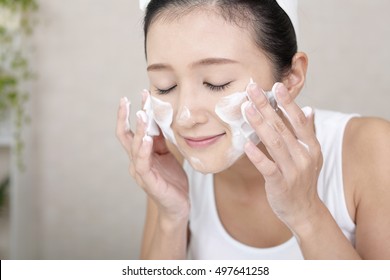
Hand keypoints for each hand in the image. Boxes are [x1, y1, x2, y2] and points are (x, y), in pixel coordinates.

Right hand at [116, 93, 188, 220]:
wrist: (178, 205)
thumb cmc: (172, 180)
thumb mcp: (167, 155)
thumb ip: (160, 140)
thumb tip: (160, 119)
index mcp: (141, 154)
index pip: (132, 130)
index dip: (134, 113)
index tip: (140, 94)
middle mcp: (136, 161)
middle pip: (125, 136)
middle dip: (124, 117)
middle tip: (127, 99)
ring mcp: (140, 171)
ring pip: (134, 147)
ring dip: (138, 129)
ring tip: (142, 114)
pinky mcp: (148, 181)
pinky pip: (143, 163)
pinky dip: (143, 150)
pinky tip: (147, 138)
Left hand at [244, 83, 322, 229]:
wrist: (304, 210)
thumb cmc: (302, 179)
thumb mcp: (310, 155)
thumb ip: (308, 133)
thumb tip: (309, 109)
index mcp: (311, 147)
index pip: (299, 120)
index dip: (288, 102)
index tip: (276, 86)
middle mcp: (304, 157)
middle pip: (283, 127)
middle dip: (266, 107)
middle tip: (252, 89)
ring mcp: (293, 171)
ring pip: (275, 143)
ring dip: (260, 124)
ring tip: (246, 108)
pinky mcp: (280, 184)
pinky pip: (268, 168)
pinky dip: (257, 156)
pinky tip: (246, 144)